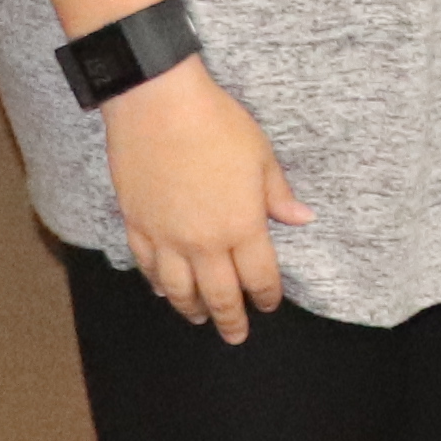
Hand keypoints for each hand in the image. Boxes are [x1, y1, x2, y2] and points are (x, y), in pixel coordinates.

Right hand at [101, 61, 311, 340]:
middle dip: (231, 319)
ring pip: (179, 290)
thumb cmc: (217, 125)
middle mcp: (203, 242)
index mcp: (241, 226)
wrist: (157, 105)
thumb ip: (278, 194)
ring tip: (200, 319)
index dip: (266, 296)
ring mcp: (166, 238)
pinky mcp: (136, 225)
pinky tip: (163, 291)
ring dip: (192, 309)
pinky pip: (147, 267)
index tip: (269, 305)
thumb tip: (303, 219)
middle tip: (236, 335)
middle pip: (219, 295)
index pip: (258, 277)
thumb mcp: (260, 155)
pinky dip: (157, 284)